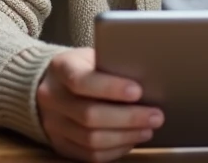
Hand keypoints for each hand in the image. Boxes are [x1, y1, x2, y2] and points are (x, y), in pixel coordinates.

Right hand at [36, 48, 163, 162]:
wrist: (51, 84)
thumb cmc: (84, 67)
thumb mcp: (93, 55)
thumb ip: (112, 64)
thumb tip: (148, 78)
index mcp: (60, 68)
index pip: (82, 81)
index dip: (111, 88)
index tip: (138, 91)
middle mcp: (52, 98)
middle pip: (89, 115)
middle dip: (128, 118)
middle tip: (155, 115)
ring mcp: (53, 124)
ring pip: (90, 139)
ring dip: (125, 136)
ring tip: (148, 129)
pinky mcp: (60, 144)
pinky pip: (89, 155)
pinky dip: (114, 150)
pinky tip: (131, 140)